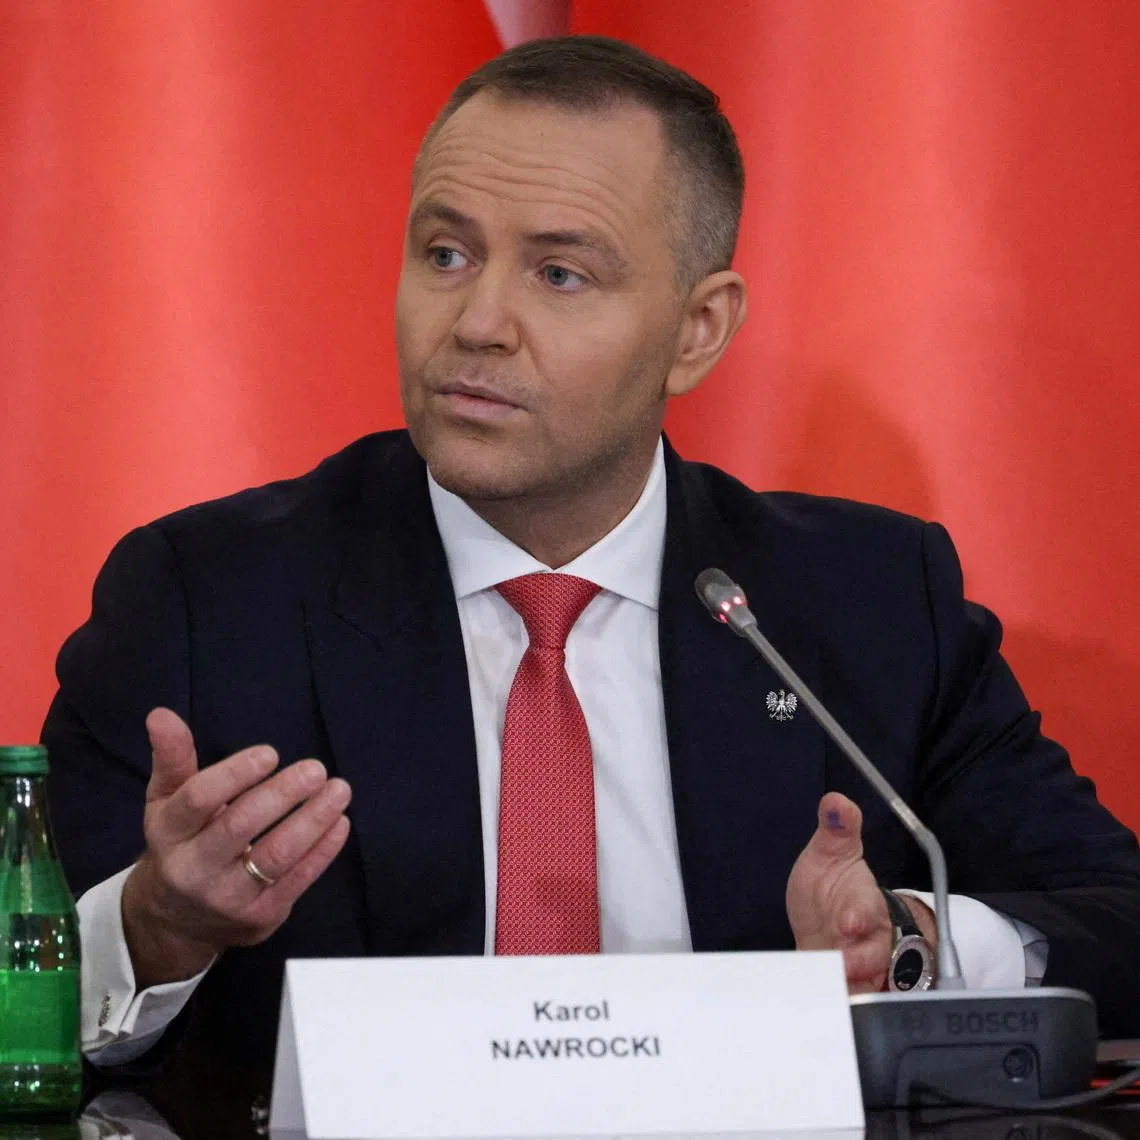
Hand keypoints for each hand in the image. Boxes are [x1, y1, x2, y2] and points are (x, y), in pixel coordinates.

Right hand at [121, 708, 351, 988]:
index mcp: (169, 833)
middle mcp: (194, 868)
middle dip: (281, 795)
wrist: (176, 923)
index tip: (270, 753)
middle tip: (316, 769)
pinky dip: (323, 851)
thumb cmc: (181, 843)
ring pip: (275, 857)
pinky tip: (340, 822)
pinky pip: (297, 881)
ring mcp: (228, 898)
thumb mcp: (167, 802)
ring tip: (339, 789)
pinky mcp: (260, 916)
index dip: (234, 774)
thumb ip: (172, 758)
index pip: (198, 799)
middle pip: (239, 827)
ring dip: (312, 820)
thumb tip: (161, 713)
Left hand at [785, 791, 935, 993]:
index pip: (865, 909)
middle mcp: (867, 940)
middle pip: (871, 954)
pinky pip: (848, 1004)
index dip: (858, 915)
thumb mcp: (829, 855)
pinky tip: (824, 1007)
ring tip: (835, 989)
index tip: (848, 920)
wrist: (832, 924)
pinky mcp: (846, 992)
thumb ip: (835, 830)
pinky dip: (838, 1006)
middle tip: (841, 964)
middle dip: (857, 959)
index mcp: (863, 903)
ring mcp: (859, 969)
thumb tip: (835, 801)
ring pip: (864, 984)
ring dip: (850, 986)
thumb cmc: (832, 888)